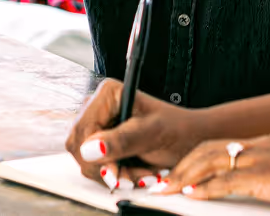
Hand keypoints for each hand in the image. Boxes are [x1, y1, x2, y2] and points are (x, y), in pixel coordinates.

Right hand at [66, 78, 209, 190]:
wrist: (191, 139)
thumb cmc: (178, 129)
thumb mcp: (153, 134)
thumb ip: (122, 140)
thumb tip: (90, 150)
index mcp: (107, 94)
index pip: (82, 130)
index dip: (94, 155)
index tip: (114, 170)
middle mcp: (97, 107)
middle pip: (79, 147)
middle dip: (107, 167)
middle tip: (135, 175)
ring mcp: (98, 126)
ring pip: (87, 160)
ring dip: (115, 174)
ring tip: (141, 173)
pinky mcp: (101, 143)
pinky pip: (96, 166)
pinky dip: (116, 175)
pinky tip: (135, 172)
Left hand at [157, 132, 269, 213]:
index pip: (226, 146)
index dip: (201, 158)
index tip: (186, 171)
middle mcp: (263, 144)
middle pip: (210, 149)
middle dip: (184, 165)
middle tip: (165, 181)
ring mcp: (263, 158)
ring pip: (211, 161)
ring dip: (185, 176)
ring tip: (167, 189)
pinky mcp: (266, 176)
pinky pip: (226, 181)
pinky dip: (205, 188)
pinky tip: (191, 196)